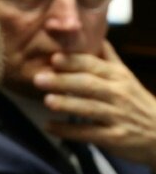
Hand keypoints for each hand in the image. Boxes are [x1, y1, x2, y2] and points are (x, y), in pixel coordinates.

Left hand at [35, 41, 155, 170]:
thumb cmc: (135, 102)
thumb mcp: (125, 77)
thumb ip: (108, 59)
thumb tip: (95, 35)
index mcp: (118, 76)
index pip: (94, 65)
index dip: (74, 61)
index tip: (54, 57)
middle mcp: (118, 94)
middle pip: (89, 85)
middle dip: (63, 81)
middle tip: (38, 78)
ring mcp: (117, 116)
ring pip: (89, 108)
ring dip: (67, 104)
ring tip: (46, 100)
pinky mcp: (114, 137)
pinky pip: (88, 133)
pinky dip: (68, 131)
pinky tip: (49, 127)